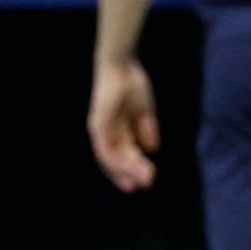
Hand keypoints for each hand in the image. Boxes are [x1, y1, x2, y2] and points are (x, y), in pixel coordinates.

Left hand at [88, 57, 160, 192]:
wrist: (121, 64)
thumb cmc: (132, 84)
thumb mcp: (144, 110)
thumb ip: (146, 129)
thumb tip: (152, 148)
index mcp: (116, 129)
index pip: (121, 155)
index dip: (131, 169)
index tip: (144, 182)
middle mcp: (105, 132)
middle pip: (116, 159)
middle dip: (131, 173)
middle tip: (146, 185)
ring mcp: (100, 129)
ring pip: (112, 157)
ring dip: (128, 170)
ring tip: (145, 179)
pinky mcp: (98, 124)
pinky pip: (106, 148)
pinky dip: (118, 160)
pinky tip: (130, 167)